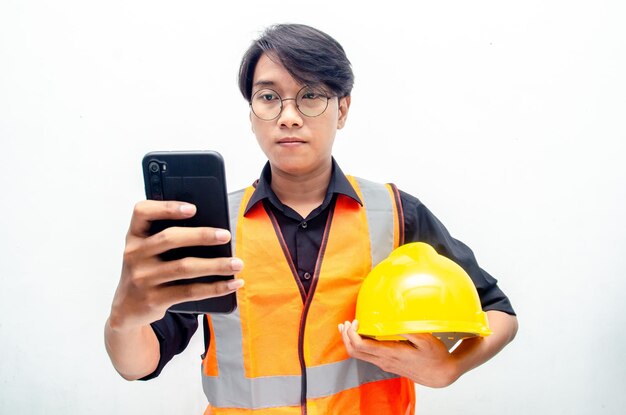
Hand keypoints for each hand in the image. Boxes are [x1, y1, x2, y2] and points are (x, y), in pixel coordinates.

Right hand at [108, 200, 244, 331]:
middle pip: (170, 239)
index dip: (167, 208)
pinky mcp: (154, 300)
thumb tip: (214, 231)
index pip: (142, 212)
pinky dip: (216, 287)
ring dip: (216, 265)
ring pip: (184, 267)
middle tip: (226, 235)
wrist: (128, 309)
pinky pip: (190, 292)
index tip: (193, 208)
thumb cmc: (148, 270)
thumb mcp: (148, 251)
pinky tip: (232, 283)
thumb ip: (168, 238)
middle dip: (201, 235)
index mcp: (134, 236)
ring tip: (237, 263)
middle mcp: (134, 255)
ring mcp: (142, 278)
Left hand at [338, 320, 458, 387]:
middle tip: (345, 323)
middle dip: (346, 337)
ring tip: (347, 327)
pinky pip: (367, 356)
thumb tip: (395, 319)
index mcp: (390, 353)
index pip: (361, 346)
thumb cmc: (435, 356)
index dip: (352, 334)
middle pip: (354, 352)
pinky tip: (362, 335)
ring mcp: (384, 364)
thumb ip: (409, 330)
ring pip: (359, 355)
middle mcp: (384, 361)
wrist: (441, 375)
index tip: (355, 321)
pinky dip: (359, 345)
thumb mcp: (426, 340)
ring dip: (350, 341)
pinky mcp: (387, 364)